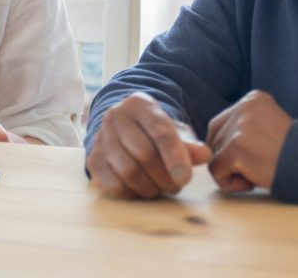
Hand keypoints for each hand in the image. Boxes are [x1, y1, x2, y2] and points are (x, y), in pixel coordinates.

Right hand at [87, 92, 211, 198]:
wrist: (124, 130)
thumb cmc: (155, 133)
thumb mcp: (175, 132)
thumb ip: (189, 144)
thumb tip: (203, 155)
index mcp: (139, 104)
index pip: (159, 130)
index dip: (175, 156)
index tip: (186, 178)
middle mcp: (115, 116)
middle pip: (144, 154)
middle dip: (166, 177)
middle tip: (177, 185)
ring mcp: (101, 137)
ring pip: (129, 171)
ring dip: (151, 188)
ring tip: (162, 188)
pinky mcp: (94, 160)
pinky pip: (115, 185)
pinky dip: (133, 194)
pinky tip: (143, 189)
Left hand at [206, 90, 292, 192]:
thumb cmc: (295, 155)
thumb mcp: (270, 125)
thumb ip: (244, 126)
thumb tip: (210, 143)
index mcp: (253, 98)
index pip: (221, 123)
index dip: (227, 145)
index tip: (248, 158)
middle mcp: (243, 107)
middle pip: (215, 137)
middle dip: (227, 158)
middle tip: (253, 168)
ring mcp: (239, 127)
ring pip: (215, 155)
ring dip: (231, 171)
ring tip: (257, 173)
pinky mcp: (235, 149)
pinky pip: (216, 170)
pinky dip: (228, 182)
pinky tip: (251, 182)